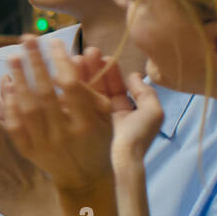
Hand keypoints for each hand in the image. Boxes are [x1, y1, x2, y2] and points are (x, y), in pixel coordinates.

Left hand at [3, 36, 115, 191]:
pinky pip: (15, 125)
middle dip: (35, 63)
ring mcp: (44, 144)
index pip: (71, 85)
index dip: (61, 62)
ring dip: (19, 80)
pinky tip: (7, 86)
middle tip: (26, 39)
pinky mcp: (29, 151)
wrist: (84, 180)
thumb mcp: (104, 118)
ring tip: (13, 57)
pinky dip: (10, 104)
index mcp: (87, 124)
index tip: (52, 42)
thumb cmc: (98, 141)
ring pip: (27, 108)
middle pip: (45, 92)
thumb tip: (68, 62)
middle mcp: (64, 134)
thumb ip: (89, 92)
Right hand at [71, 49, 162, 170]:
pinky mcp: (74, 123)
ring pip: (83, 92)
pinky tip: (63, 75)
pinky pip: (70, 102)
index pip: (115, 86)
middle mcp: (106, 114)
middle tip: (86, 53)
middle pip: (98, 86)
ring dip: (79, 75)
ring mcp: (89, 119)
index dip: (109, 70)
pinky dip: (67, 88)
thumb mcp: (152, 113)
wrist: (118, 162)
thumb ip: (146, 93)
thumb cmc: (136, 138)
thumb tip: (134, 75)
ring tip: (75, 59)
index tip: (103, 56)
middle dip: (92, 69)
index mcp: (124, 111)